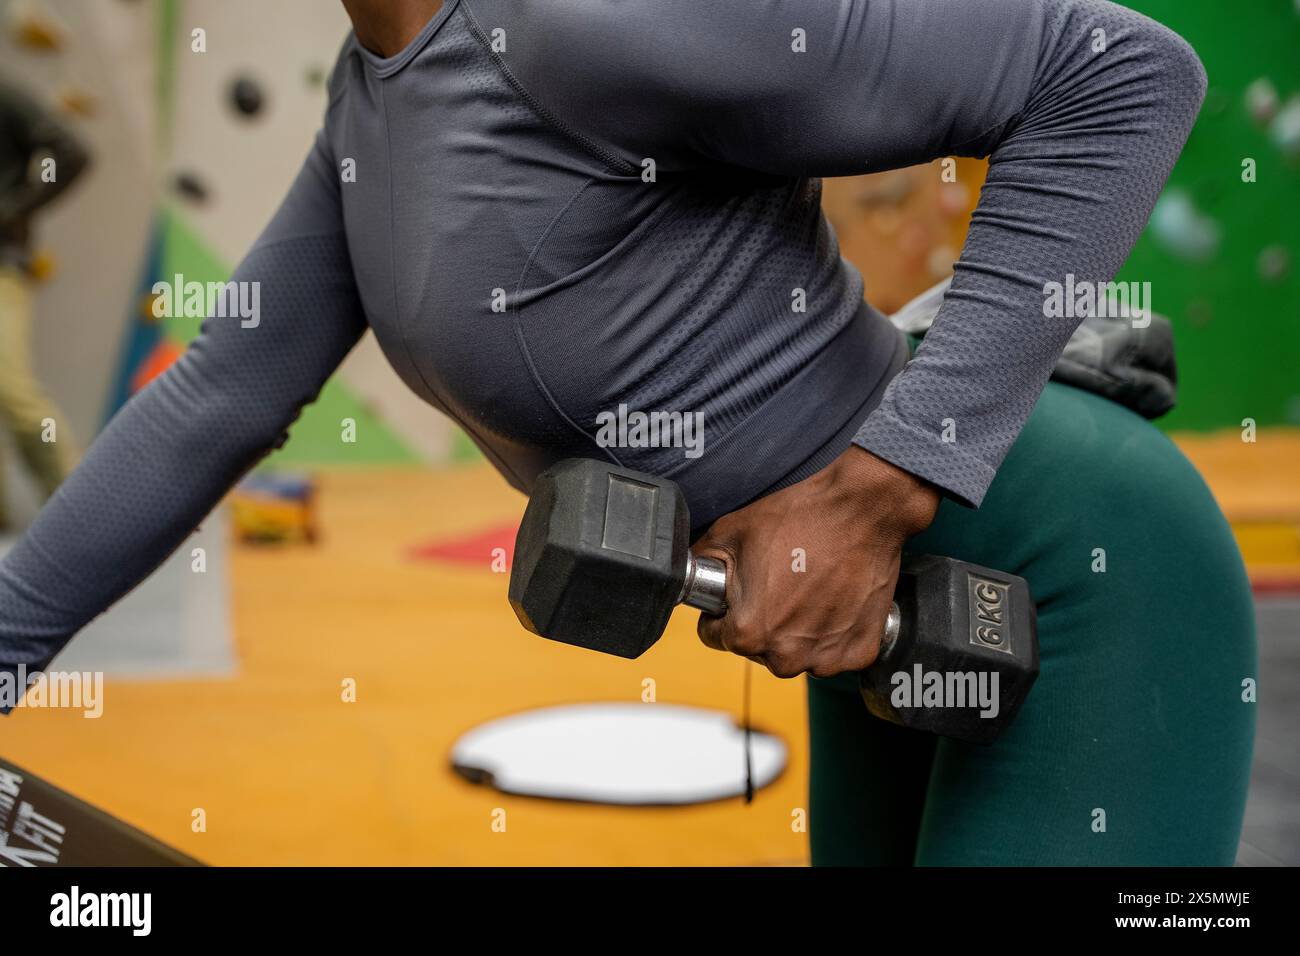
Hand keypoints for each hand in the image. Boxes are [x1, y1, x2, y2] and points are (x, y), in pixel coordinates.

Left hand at [694, 447, 939, 678]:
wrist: (861, 510)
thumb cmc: (801, 518)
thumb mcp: (731, 531)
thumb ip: (701, 561)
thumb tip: (690, 573)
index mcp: (749, 633)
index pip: (715, 637)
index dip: (721, 612)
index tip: (739, 595)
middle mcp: (787, 656)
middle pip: (757, 648)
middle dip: (761, 620)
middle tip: (779, 585)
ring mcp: (826, 658)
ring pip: (796, 653)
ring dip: (798, 631)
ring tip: (809, 590)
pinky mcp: (859, 652)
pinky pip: (834, 652)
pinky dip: (833, 632)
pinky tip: (835, 599)